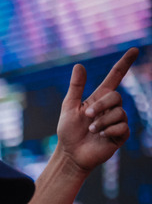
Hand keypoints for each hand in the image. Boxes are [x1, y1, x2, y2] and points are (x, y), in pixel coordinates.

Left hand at [57, 47, 136, 172]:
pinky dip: (109, 130)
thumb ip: (76, 87)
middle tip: (88, 116)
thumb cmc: (68, 132)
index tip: (135, 49)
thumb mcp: (69, 107)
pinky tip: (101, 136)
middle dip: (101, 105)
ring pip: (119, 113)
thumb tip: (78, 65)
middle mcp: (110, 108)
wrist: (70, 154)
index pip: (115, 77)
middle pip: (116, 96)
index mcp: (99, 99)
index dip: (124, 64)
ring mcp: (117, 121)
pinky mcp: (120, 135)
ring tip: (92, 130)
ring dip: (102, 121)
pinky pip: (122, 126)